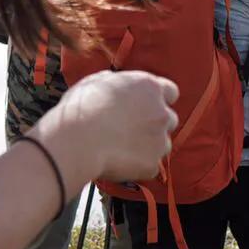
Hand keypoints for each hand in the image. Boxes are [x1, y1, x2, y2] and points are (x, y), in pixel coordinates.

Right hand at [32, 70, 178, 195]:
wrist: (76, 141)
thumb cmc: (81, 108)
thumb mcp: (95, 83)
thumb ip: (114, 82)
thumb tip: (113, 82)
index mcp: (149, 88)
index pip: (171, 91)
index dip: (159, 99)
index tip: (147, 105)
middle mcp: (161, 113)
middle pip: (169, 119)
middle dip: (155, 123)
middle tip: (131, 129)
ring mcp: (159, 141)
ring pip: (162, 144)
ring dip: (148, 146)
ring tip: (120, 147)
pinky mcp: (151, 165)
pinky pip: (149, 166)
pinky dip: (137, 166)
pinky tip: (116, 161)